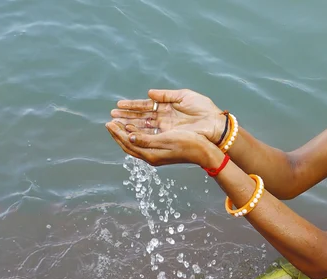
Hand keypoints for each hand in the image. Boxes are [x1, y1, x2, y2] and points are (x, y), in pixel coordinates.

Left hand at [105, 121, 219, 167]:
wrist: (204, 151)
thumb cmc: (188, 143)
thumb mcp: (166, 139)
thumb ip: (147, 139)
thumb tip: (130, 137)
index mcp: (151, 155)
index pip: (128, 143)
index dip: (117, 133)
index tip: (109, 122)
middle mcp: (151, 156)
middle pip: (129, 145)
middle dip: (118, 134)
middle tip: (110, 122)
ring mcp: (156, 154)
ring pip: (135, 143)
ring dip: (126, 133)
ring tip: (119, 123)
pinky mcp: (161, 150)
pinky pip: (143, 142)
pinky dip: (135, 134)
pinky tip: (135, 128)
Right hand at [110, 89, 225, 143]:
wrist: (214, 123)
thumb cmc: (203, 108)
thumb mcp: (184, 96)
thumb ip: (166, 95)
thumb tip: (149, 93)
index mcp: (167, 107)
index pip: (145, 106)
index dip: (132, 106)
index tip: (118, 105)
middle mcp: (164, 118)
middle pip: (141, 117)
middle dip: (126, 117)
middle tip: (111, 116)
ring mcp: (165, 128)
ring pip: (143, 127)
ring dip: (129, 125)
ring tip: (115, 124)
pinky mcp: (169, 136)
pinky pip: (151, 135)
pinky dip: (139, 133)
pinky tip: (128, 131)